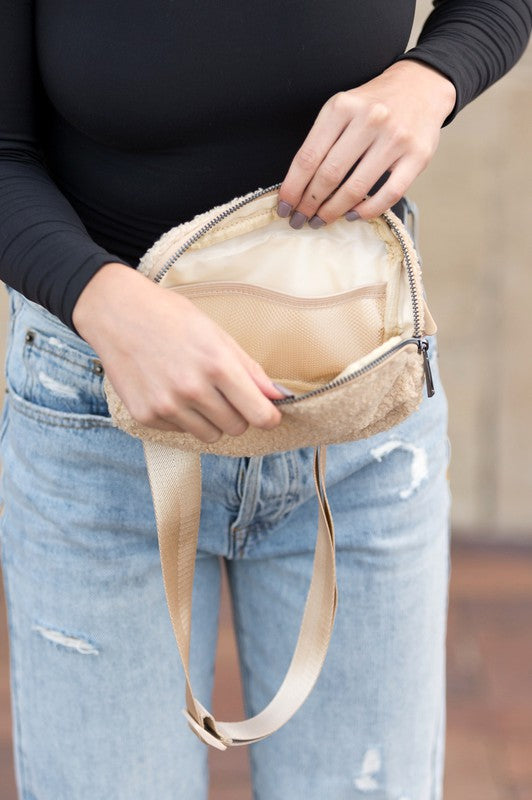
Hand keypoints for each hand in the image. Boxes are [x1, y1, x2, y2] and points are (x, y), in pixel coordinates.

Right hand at [72, 263, 284, 441]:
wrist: (117, 313)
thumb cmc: (170, 318)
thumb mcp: (216, 334)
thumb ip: (249, 369)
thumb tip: (278, 397)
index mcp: (217, 365)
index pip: (259, 415)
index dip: (269, 417)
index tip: (268, 413)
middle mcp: (192, 389)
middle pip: (237, 428)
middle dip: (237, 413)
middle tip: (223, 392)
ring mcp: (167, 406)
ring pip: (210, 435)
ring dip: (210, 419)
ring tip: (195, 390)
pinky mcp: (146, 416)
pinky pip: (181, 431)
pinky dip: (182, 417)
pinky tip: (169, 390)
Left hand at [276, 60, 456, 225]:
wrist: (421, 85)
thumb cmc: (374, 103)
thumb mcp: (342, 108)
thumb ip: (322, 140)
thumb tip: (299, 186)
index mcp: (342, 107)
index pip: (308, 157)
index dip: (292, 188)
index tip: (284, 207)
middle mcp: (369, 120)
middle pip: (329, 175)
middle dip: (309, 204)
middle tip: (300, 219)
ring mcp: (395, 138)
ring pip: (356, 188)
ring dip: (333, 211)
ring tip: (322, 220)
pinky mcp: (417, 156)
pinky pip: (388, 194)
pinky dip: (367, 211)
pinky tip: (353, 215)